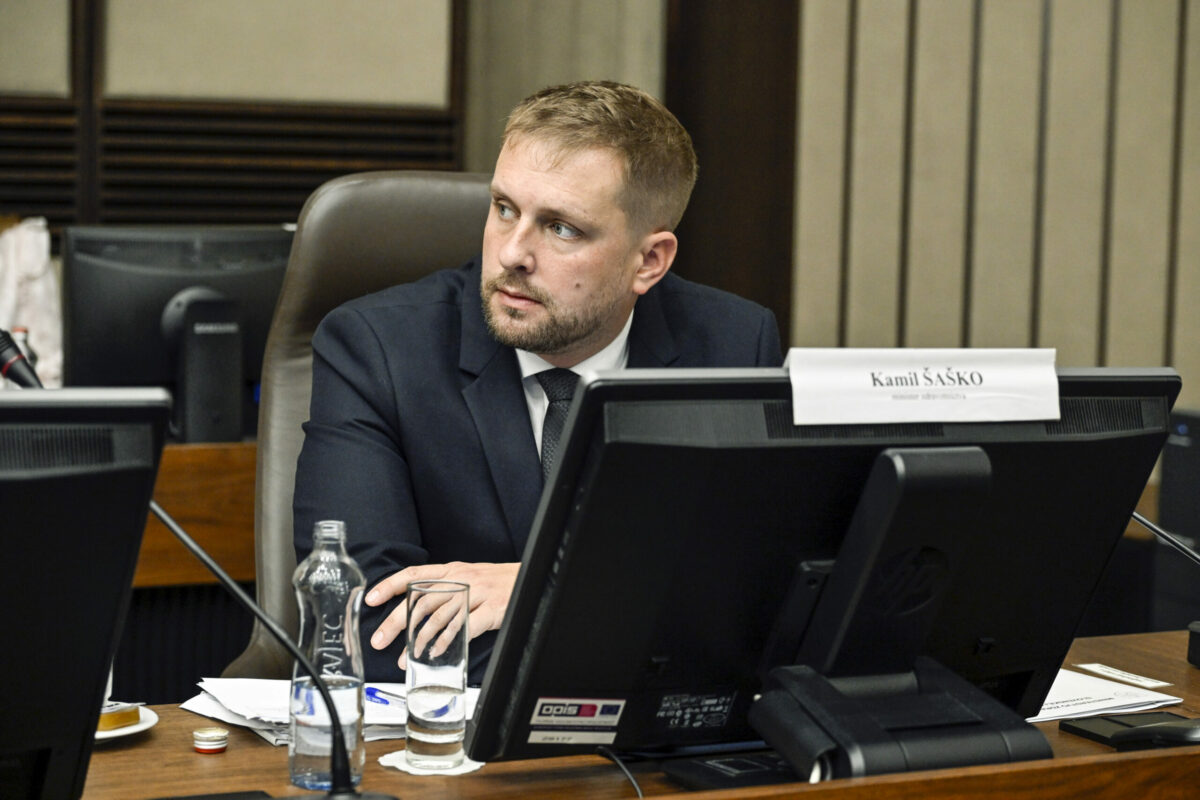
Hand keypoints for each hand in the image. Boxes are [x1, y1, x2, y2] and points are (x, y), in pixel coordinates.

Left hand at [364, 561, 519, 669]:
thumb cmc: (500, 582)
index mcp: (453, 570)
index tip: (370, 599)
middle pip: (421, 600)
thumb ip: (446, 588)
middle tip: (379, 640)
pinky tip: (435, 653)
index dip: (390, 585)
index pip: (415, 574)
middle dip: (396, 622)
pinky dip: (447, 642)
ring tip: (405, 657)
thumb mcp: (471, 577)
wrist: (535, 579)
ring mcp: (477, 594)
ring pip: (439, 617)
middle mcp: (462, 579)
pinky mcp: (491, 610)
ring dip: (418, 640)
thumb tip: (417, 608)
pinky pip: (464, 628)